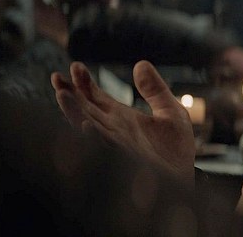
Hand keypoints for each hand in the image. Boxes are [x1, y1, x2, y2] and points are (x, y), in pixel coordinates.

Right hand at [50, 61, 195, 185]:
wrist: (184, 178)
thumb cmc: (175, 150)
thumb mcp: (171, 112)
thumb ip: (155, 89)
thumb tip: (140, 63)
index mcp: (121, 118)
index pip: (95, 98)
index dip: (83, 83)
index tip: (74, 66)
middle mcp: (113, 130)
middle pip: (85, 110)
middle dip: (70, 94)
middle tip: (57, 77)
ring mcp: (116, 144)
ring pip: (88, 127)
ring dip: (74, 113)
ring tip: (62, 95)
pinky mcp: (125, 158)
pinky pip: (106, 147)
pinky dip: (95, 137)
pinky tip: (87, 125)